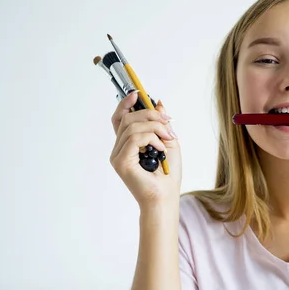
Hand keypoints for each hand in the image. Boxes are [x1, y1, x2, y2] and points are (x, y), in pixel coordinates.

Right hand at [109, 91, 181, 208]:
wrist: (166, 197)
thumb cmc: (168, 175)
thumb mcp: (170, 142)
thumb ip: (162, 123)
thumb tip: (158, 102)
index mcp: (128, 144)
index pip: (121, 118)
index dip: (126, 103)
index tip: (138, 93)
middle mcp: (119, 148)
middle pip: (127, 118)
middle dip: (150, 114)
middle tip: (168, 122)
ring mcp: (118, 155)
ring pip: (132, 126)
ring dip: (155, 127)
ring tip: (168, 138)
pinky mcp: (120, 161)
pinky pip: (135, 138)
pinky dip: (152, 139)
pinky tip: (160, 149)